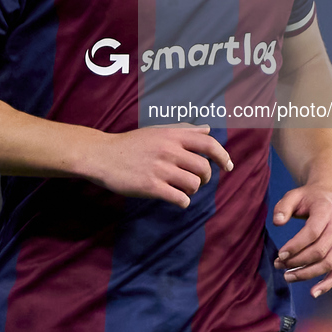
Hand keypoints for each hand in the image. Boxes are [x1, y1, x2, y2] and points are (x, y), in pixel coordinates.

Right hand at [87, 125, 232, 208]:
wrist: (103, 156)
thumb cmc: (131, 144)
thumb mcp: (158, 130)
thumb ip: (183, 130)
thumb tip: (207, 129)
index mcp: (172, 136)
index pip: (209, 145)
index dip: (223, 156)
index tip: (228, 166)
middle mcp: (169, 150)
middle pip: (204, 168)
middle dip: (205, 178)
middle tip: (196, 180)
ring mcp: (160, 169)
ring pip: (194, 185)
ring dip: (192, 190)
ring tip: (182, 188)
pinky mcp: (151, 186)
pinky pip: (180, 198)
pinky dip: (183, 201)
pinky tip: (176, 198)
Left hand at [272, 183, 331, 297]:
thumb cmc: (310, 197)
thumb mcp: (295, 194)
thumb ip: (283, 206)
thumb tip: (277, 222)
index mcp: (326, 211)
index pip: (312, 232)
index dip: (296, 246)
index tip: (280, 254)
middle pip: (320, 251)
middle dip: (298, 261)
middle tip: (279, 265)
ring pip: (329, 263)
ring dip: (308, 274)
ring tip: (288, 277)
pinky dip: (328, 284)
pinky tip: (313, 293)